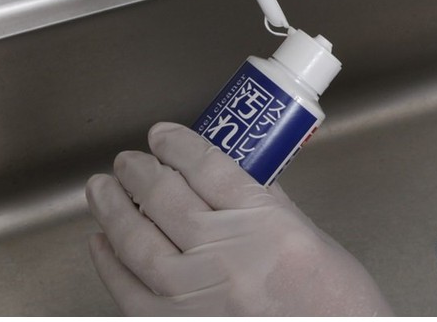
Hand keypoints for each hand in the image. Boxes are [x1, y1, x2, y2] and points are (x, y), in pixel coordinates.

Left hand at [86, 122, 391, 315]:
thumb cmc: (335, 302)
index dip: (177, 145)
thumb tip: (234, 175)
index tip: (162, 134)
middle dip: (139, 171)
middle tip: (127, 159)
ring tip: (100, 189)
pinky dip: (110, 266)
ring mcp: (197, 296)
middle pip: (166, 198)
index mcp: (264, 223)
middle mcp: (226, 255)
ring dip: (113, 210)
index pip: (207, 167)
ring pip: (138, 243)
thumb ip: (267, 202)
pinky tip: (101, 243)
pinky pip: (130, 294)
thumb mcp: (308, 235)